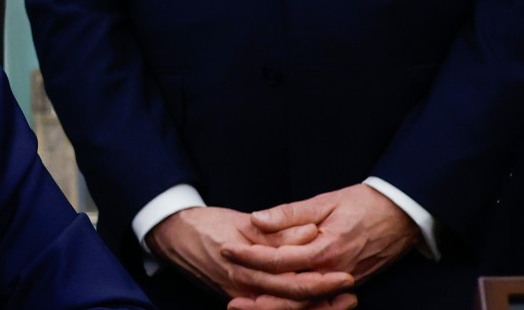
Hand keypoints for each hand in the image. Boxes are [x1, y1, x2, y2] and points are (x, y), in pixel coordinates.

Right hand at [147, 206, 353, 303]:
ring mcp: (242, 297)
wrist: (172, 236)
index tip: (346, 275)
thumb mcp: (241, 223)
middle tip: (351, 292)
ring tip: (342, 302)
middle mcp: (245, 289)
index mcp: (247, 269)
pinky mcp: (240, 298)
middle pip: (292, 303)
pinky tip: (314, 303)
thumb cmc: (205, 225)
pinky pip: (272, 308)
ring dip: (314, 309)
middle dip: (324, 301)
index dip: (321, 282)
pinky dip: (294, 307)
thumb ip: (277, 231)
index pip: (291, 282)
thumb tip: (311, 233)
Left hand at [224, 185, 418, 292]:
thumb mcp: (324, 201)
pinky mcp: (348, 286)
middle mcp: (334, 271)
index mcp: (325, 248)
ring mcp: (343, 282)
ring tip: (245, 307)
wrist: (403, 216)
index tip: (226, 251)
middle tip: (230, 296)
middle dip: (257, 296)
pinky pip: (319, 303)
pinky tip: (276, 305)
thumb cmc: (363, 204)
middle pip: (290, 293)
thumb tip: (256, 219)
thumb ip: (289, 214)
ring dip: (275, 308)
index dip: (250, 257)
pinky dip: (298, 308)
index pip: (279, 259)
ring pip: (305, 304)